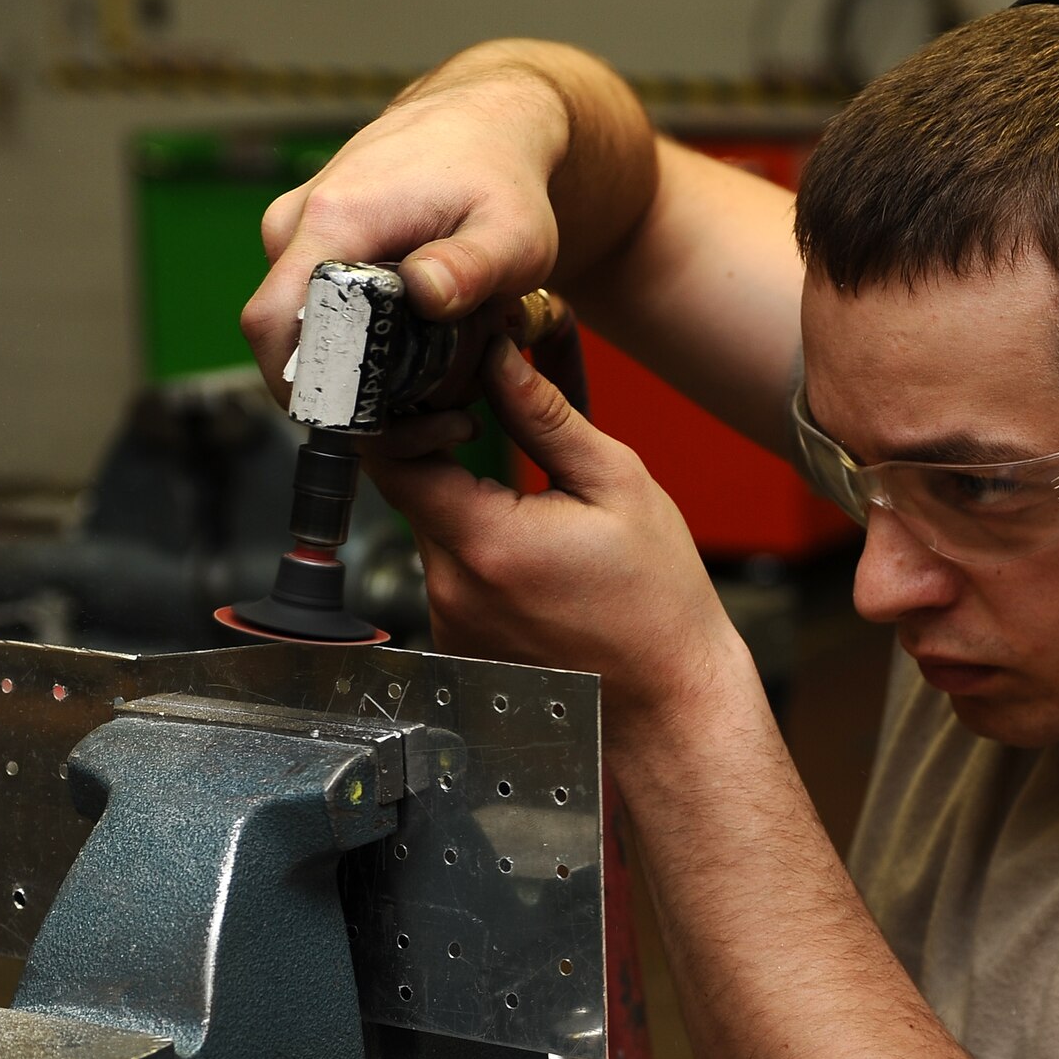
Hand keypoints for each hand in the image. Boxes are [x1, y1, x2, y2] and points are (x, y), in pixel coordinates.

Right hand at [240, 54, 570, 402]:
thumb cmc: (503, 178)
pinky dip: (355, 345)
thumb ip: (470, 268)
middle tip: (425, 417)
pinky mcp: (309, 242)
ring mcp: (296, 233)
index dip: (306, 392)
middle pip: (284, 343)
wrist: (485, 124)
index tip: (371, 427)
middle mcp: (297, 225)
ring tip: (435, 378)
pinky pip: (312, 312)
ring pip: (301, 333)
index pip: (273, 326)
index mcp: (333, 221)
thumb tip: (423, 294)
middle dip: (345, 395)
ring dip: (356, 372)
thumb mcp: (513, 232)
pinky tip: (416, 351)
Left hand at [364, 339, 749, 746]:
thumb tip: (498, 356)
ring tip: (530, 498)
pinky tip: (534, 552)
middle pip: (409, 491)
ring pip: (431, 531)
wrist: (668, 702)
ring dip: (465, 501)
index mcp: (486, 542)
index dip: (408, 414)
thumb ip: (546, 416)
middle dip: (444, 451)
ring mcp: (449, 622)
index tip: (453, 401)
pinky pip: (450, 575)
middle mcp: (451, 588)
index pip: (390, 456)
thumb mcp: (619, 486)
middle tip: (495, 429)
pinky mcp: (458, 643)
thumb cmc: (658, 605)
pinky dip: (480, 549)